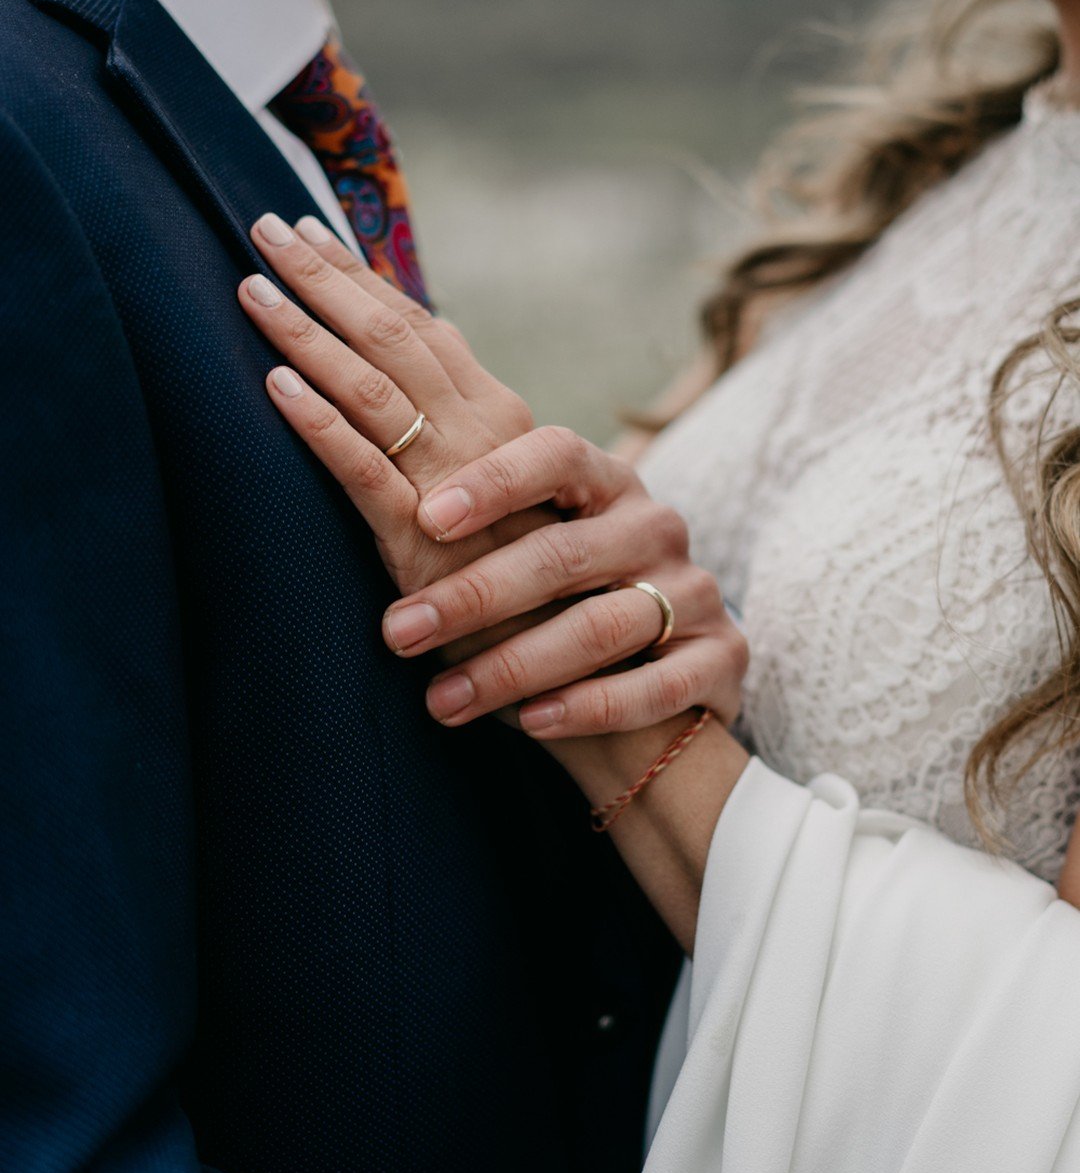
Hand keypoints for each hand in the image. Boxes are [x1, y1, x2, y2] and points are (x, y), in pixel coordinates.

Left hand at [237, 212, 540, 600]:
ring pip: (375, 390)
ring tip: (253, 291)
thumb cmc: (537, 578)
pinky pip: (367, 471)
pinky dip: (321, 424)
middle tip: (267, 228)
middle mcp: (484, 433)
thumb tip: (420, 382)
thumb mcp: (511, 493)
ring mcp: (454, 483)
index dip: (365, 278)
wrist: (587, 654)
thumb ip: (470, 440)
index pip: (423, 329)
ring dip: (310, 335)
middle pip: (396, 340)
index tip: (313, 233)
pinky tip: (278, 385)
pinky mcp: (426, 542)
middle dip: (328, 281)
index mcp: (501, 417)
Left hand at [381, 427, 748, 739]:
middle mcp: (655, 525)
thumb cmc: (553, 607)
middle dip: (474, 596)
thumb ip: (463, 512)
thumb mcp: (518, 547)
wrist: (651, 693)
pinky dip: (590, 706)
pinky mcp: (723, 656)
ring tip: (442, 701)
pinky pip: (658, 685)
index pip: (556, 454)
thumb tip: (354, 448)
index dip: (495, 482)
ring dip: (515, 667)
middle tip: (399, 632)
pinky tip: (532, 724)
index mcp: (605, 481)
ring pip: (603, 626)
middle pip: (563, 553)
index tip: (428, 516)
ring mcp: (695, 590)